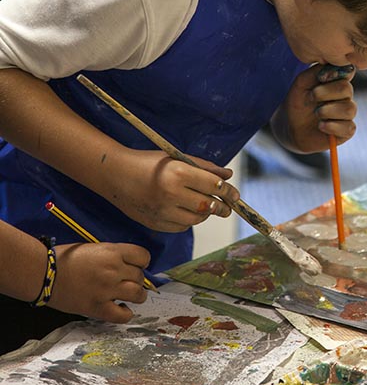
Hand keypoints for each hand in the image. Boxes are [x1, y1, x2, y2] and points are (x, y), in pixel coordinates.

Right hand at [49, 242, 150, 322]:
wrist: (44, 273)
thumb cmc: (64, 258)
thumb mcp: (93, 248)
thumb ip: (112, 255)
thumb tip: (129, 264)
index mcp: (112, 252)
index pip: (143, 256)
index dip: (142, 262)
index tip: (136, 265)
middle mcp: (113, 270)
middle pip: (140, 276)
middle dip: (136, 279)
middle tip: (125, 281)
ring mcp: (107, 290)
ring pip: (138, 295)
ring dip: (136, 295)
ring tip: (127, 295)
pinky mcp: (98, 308)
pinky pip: (124, 315)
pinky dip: (126, 313)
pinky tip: (120, 308)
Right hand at [108, 149, 240, 232]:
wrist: (115, 175)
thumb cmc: (148, 162)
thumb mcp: (176, 158)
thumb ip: (204, 167)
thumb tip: (228, 175)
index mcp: (178, 173)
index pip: (213, 185)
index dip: (228, 191)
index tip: (235, 195)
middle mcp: (172, 194)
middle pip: (208, 205)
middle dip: (222, 206)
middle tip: (227, 206)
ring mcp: (163, 211)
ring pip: (197, 219)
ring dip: (205, 213)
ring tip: (205, 205)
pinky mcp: (156, 223)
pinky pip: (182, 226)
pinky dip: (189, 219)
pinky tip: (186, 210)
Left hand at [271, 64, 356, 153]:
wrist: (291, 127)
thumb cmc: (298, 103)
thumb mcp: (301, 83)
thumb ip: (316, 71)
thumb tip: (334, 66)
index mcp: (336, 82)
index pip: (347, 72)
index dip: (334, 74)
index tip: (319, 78)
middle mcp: (344, 97)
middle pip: (347, 89)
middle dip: (326, 92)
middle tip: (311, 97)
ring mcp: (347, 114)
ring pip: (349, 109)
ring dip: (328, 110)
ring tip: (316, 113)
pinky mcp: (346, 131)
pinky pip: (349, 127)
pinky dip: (333, 126)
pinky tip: (321, 126)